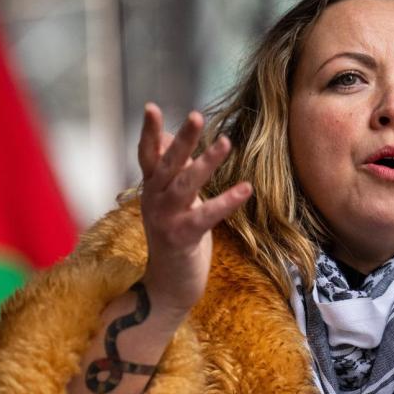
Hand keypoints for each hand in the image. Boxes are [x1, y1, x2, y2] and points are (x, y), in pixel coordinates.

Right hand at [137, 104, 251, 316]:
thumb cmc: (175, 236)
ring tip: (226, 142)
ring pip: (185, 185)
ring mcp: (165, 219)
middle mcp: (154, 200)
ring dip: (206, 163)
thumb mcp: (171, 199)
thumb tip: (173, 136)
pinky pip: (206, 215)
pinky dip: (226, 201)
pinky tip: (246, 188)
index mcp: (152, 188)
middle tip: (197, 116)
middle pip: (168, 164)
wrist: (167, 285)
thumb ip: (173, 169)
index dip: (150, 132)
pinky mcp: (182, 238)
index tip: (152, 107)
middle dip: (183, 140)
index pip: (147, 155)